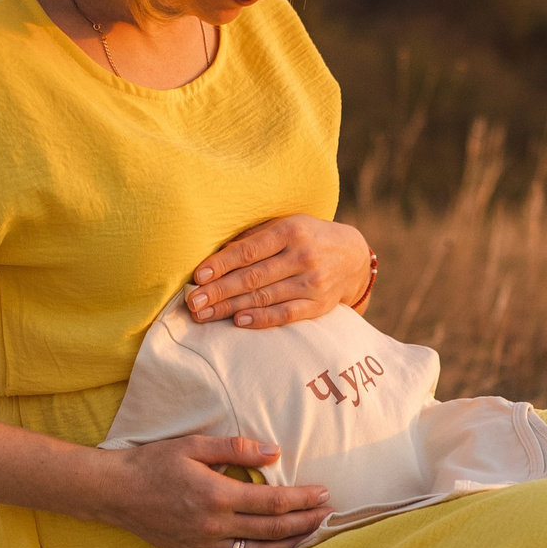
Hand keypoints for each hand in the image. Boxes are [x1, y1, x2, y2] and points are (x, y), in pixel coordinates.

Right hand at [95, 435, 331, 547]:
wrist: (116, 492)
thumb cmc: (154, 463)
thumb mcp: (193, 445)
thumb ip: (235, 447)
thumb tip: (274, 452)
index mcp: (216, 495)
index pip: (273, 502)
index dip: (303, 499)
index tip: (324, 493)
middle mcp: (213, 526)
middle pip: (273, 530)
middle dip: (307, 523)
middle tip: (330, 515)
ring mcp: (204, 546)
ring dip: (290, 547)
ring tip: (311, 536)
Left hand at [186, 215, 372, 329]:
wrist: (353, 255)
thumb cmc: (307, 237)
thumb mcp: (286, 225)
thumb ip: (254, 237)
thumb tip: (215, 256)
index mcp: (291, 231)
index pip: (248, 251)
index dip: (221, 265)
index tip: (198, 276)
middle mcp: (303, 256)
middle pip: (253, 277)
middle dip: (219, 291)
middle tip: (193, 302)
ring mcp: (312, 282)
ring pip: (265, 297)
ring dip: (231, 307)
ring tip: (205, 314)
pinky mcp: (319, 304)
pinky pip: (287, 314)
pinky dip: (262, 319)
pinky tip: (239, 322)